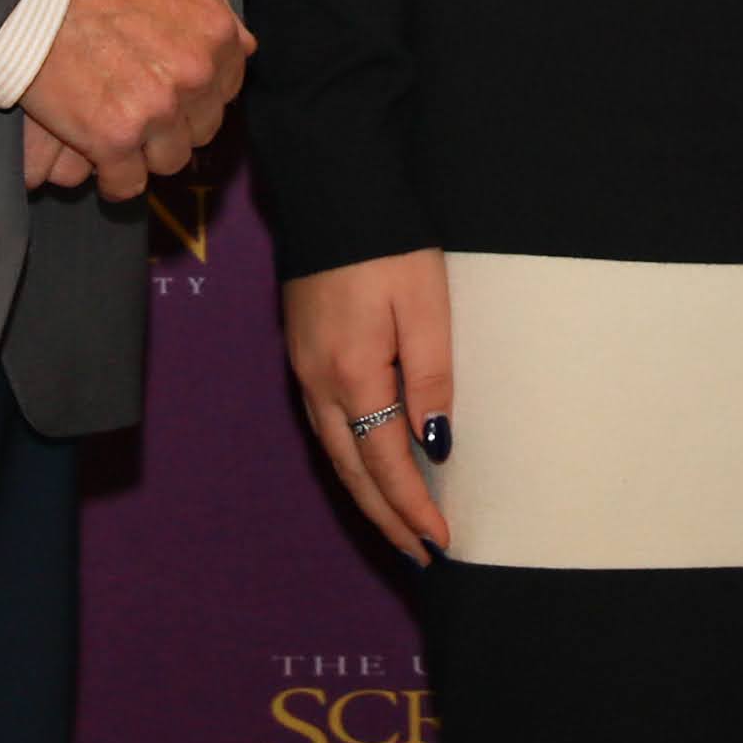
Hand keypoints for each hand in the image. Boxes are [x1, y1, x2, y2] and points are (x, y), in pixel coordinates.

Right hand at [18, 0, 248, 196]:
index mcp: (213, 32)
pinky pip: (127, 182)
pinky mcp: (112, 139)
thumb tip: (242, 42)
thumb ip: (206, 1)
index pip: (226, 87)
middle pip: (201, 127)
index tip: (171, 93)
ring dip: (146, 153)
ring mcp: (156, 110)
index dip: (196, 93)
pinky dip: (113, 179)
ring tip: (117, 137)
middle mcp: (195, 75)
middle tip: (138, 113)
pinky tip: (99, 164)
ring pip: (169, 159)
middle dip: (173, 124)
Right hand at [286, 249, 454, 562]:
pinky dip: (349, 460)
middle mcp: (319, 383)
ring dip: (366, 495)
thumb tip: (437, 444)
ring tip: (398, 525)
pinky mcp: (303, 353)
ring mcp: (304, 369)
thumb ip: (431, 378)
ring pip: (334, 453)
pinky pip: (326, 426)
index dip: (413, 507)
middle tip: (418, 553)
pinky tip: (368, 466)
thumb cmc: (387, 243)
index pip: (386, 463)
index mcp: (353, 375)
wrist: (332, 189)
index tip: (439, 541)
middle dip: (386, 518)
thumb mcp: (425, 306)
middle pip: (352, 472)